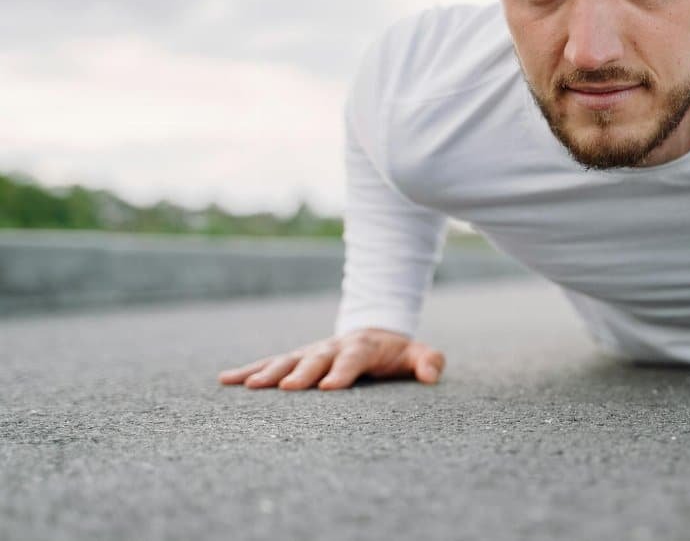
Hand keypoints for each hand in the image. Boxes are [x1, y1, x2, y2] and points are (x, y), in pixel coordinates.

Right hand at [217, 328, 444, 389]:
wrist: (374, 335)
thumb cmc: (397, 354)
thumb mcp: (418, 354)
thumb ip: (428, 362)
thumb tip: (431, 375)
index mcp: (363, 347)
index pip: (353, 358)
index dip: (342, 371)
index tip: (329, 388)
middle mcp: (332, 347)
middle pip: (316, 359)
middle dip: (301, 372)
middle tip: (285, 388)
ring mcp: (311, 352)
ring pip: (288, 360)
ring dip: (268, 372)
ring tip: (249, 386)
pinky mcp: (296, 360)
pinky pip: (270, 364)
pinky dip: (248, 371)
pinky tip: (225, 380)